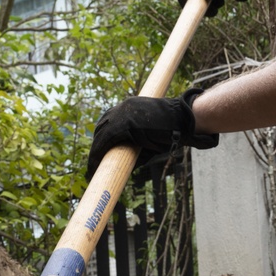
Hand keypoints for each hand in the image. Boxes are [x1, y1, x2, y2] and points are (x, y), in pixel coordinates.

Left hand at [85, 93, 218, 179]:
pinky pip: (105, 140)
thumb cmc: (171, 130)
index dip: (101, 138)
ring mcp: (122, 114)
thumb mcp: (149, 138)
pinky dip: (97, 153)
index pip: (107, 122)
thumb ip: (135, 148)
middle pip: (101, 128)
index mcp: (128, 107)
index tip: (99, 151)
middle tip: (94, 163)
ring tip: (92, 167)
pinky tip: (95, 164)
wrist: (183, 120)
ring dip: (95, 152)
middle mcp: (122, 108)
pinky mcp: (124, 124)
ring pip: (101, 134)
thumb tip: (125, 166)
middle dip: (96, 146)